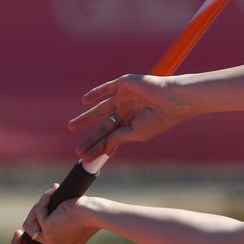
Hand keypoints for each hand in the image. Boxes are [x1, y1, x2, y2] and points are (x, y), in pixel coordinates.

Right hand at [10, 184, 98, 243]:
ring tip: (52, 198)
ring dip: (37, 211)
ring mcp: (50, 240)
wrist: (97, 212)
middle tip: (16, 234)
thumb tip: (36, 231)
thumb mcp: (71, 227)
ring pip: (29, 226)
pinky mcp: (47, 227)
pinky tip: (55, 191)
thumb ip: (53, 231)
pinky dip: (45, 200)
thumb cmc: (90, 216)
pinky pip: (37, 211)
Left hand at [70, 74, 185, 160]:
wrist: (171, 99)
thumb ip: (117, 139)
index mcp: (133, 124)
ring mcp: (124, 97)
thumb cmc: (158, 119)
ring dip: (86, 117)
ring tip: (72, 127)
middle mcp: (127, 111)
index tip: (85, 158)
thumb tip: (103, 150)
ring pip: (100, 108)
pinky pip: (105, 89)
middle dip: (90, 137)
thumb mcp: (135, 133)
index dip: (98, 147)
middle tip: (77, 150)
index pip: (111, 137)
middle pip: (103, 126)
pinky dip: (95, 93)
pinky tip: (84, 101)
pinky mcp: (123, 85)